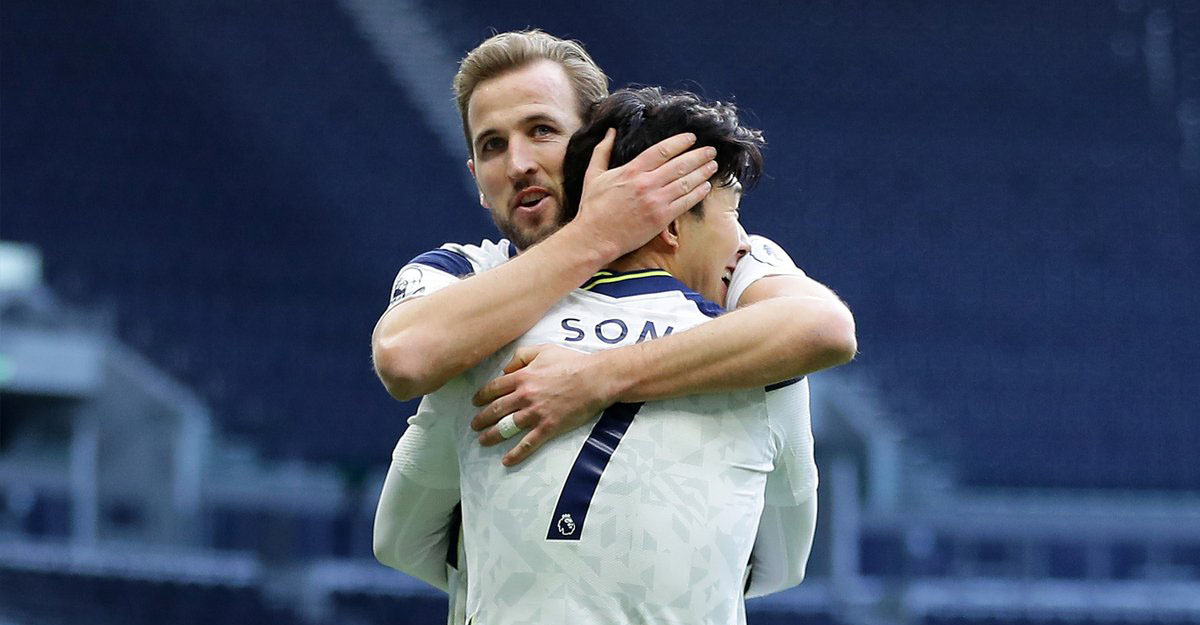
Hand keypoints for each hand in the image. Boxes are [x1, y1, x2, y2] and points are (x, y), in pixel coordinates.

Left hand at [471, 344, 614, 466]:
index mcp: (522, 377)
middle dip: (481, 419)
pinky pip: (527, 444)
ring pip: (506, 427)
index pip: (494, 388)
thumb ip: (521, 356)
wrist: (594, 378)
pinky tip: (506, 460)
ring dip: (492, 435)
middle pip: (495, 410)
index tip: (475, 402)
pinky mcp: (548, 427)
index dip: (481, 396)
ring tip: (483, 441)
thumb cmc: (572, 362)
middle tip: (474, 425)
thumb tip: (506, 368)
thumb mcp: (543, 350)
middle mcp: (524, 396)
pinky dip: (516, 454)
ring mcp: (535, 413)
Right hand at [572, 129, 717, 257]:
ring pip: (686, 182)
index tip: (691, 138)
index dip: (680, 142)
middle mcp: (646, 183)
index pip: (662, 150)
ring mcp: (655, 201)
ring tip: (712, 165)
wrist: (595, 237)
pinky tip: (705, 187)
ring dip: (702, 173)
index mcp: (631, 170)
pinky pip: (685, 203)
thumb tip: (610, 131)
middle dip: (698, 156)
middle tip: (711, 150)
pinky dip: (697, 193)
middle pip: (679, 164)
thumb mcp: (593, 175)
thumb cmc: (593, 208)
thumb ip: (602, 151)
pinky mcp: (661, 218)